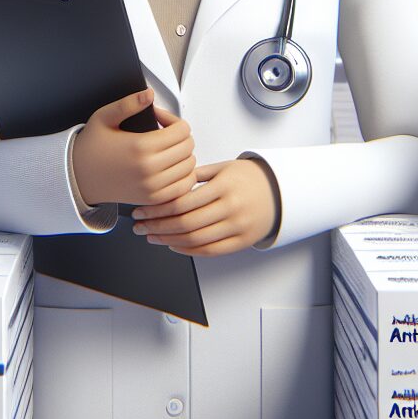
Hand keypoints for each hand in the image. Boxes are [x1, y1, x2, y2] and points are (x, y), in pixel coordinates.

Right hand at [72, 89, 196, 206]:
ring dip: (183, 155)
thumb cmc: (91, 148)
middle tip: (165, 133)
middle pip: (188, 147)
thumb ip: (129, 103)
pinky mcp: (153, 199)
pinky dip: (184, 175)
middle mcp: (149, 169)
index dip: (174, 119)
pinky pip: (184, 186)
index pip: (182, 130)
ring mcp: (153, 187)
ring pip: (190, 166)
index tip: (161, 120)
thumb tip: (149, 94)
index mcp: (140, 146)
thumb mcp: (105, 117)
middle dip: (181, 136)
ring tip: (167, 149)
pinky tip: (171, 166)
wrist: (78, 178)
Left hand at [130, 158, 280, 256]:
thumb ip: (195, 174)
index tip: (142, 210)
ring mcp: (237, 227)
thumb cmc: (248, 178)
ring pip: (195, 240)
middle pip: (185, 223)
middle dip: (157, 226)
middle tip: (140, 226)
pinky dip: (188, 250)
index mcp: (223, 186)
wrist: (278, 192)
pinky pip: (210, 250)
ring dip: (167, 240)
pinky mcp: (240, 242)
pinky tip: (173, 244)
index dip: (157, 209)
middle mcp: (230, 208)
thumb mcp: (223, 167)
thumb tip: (166, 180)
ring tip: (151, 236)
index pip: (182, 202)